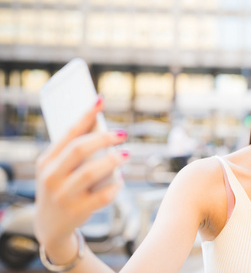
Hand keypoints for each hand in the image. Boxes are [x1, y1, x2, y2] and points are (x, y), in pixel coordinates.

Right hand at [34, 97, 128, 249]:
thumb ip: (74, 149)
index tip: (101, 100)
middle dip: (103, 138)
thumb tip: (100, 123)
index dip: (86, 115)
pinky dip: (114, 187)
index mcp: (46, 160)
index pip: (68, 132)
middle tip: (122, 133)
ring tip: (126, 154)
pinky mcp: (76, 211)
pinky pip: (101, 197)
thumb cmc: (61, 187)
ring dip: (112, 161)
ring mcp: (62, 195)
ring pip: (90, 173)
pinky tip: (120, 181)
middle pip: (79, 150)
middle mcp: (51, 176)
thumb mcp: (58, 168)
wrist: (50, 226)